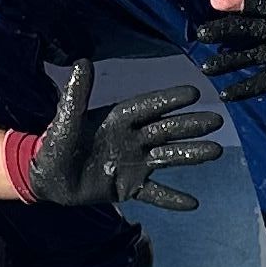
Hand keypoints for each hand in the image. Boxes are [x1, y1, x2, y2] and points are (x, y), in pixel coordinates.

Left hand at [14, 61, 224, 212]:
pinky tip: (194, 203)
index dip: (170, 100)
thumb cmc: (55, 145)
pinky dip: (173, 199)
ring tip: (216, 151)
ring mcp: (134, 163)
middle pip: (166, 130)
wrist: (48, 178)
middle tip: (217, 121)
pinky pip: (155, 193)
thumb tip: (83, 63)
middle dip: (191, 126)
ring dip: (191, 155)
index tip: (194, 93)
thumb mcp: (66, 119)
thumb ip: (77, 95)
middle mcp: (132, 138)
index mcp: (118, 119)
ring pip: (168, 158)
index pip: (149, 107)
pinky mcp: (129, 187)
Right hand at [196, 0, 265, 97]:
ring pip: (252, 55)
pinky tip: (227, 93)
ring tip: (206, 66)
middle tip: (200, 34)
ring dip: (230, 60)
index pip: (264, 4)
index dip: (241, 1)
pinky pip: (265, 80)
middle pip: (250, 29)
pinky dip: (246, 86)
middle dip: (225, 30)